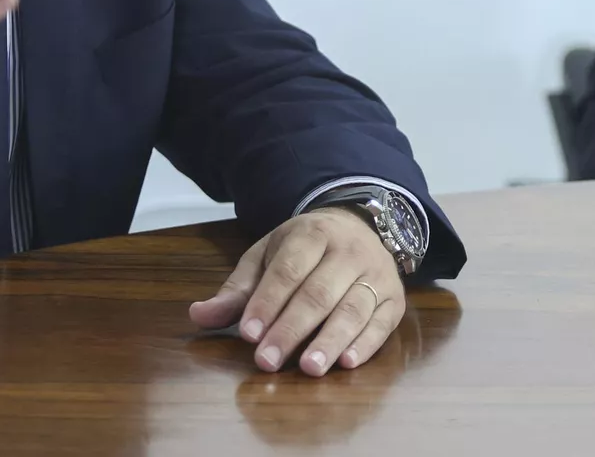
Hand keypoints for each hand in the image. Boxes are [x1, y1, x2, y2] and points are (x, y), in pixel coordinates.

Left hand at [188, 208, 403, 376]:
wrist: (361, 226)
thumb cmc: (305, 250)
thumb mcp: (268, 256)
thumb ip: (238, 289)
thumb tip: (199, 315)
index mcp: (312, 234)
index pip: (288, 270)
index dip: (268, 302)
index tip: (248, 334)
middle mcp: (348, 251)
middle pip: (319, 292)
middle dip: (291, 329)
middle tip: (267, 361)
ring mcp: (376, 274)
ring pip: (353, 308)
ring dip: (331, 339)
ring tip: (309, 368)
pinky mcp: (395, 299)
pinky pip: (382, 322)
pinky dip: (366, 343)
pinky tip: (347, 363)